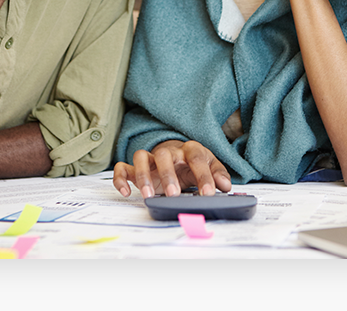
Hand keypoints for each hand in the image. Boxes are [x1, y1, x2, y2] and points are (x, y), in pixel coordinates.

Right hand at [113, 140, 231, 198]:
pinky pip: (122, 167)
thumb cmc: (194, 163)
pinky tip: (126, 192)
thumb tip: (225, 186)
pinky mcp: (136, 167)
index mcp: (190, 150)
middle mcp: (169, 151)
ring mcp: (151, 158)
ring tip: (149, 195)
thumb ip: (218, 175)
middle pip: (165, 155)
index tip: (207, 194)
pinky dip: (121, 178)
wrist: (178, 155)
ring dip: (143, 175)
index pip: (197, 158)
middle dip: (169, 175)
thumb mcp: (211, 166)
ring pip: (141, 157)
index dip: (203, 176)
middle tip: (174, 195)